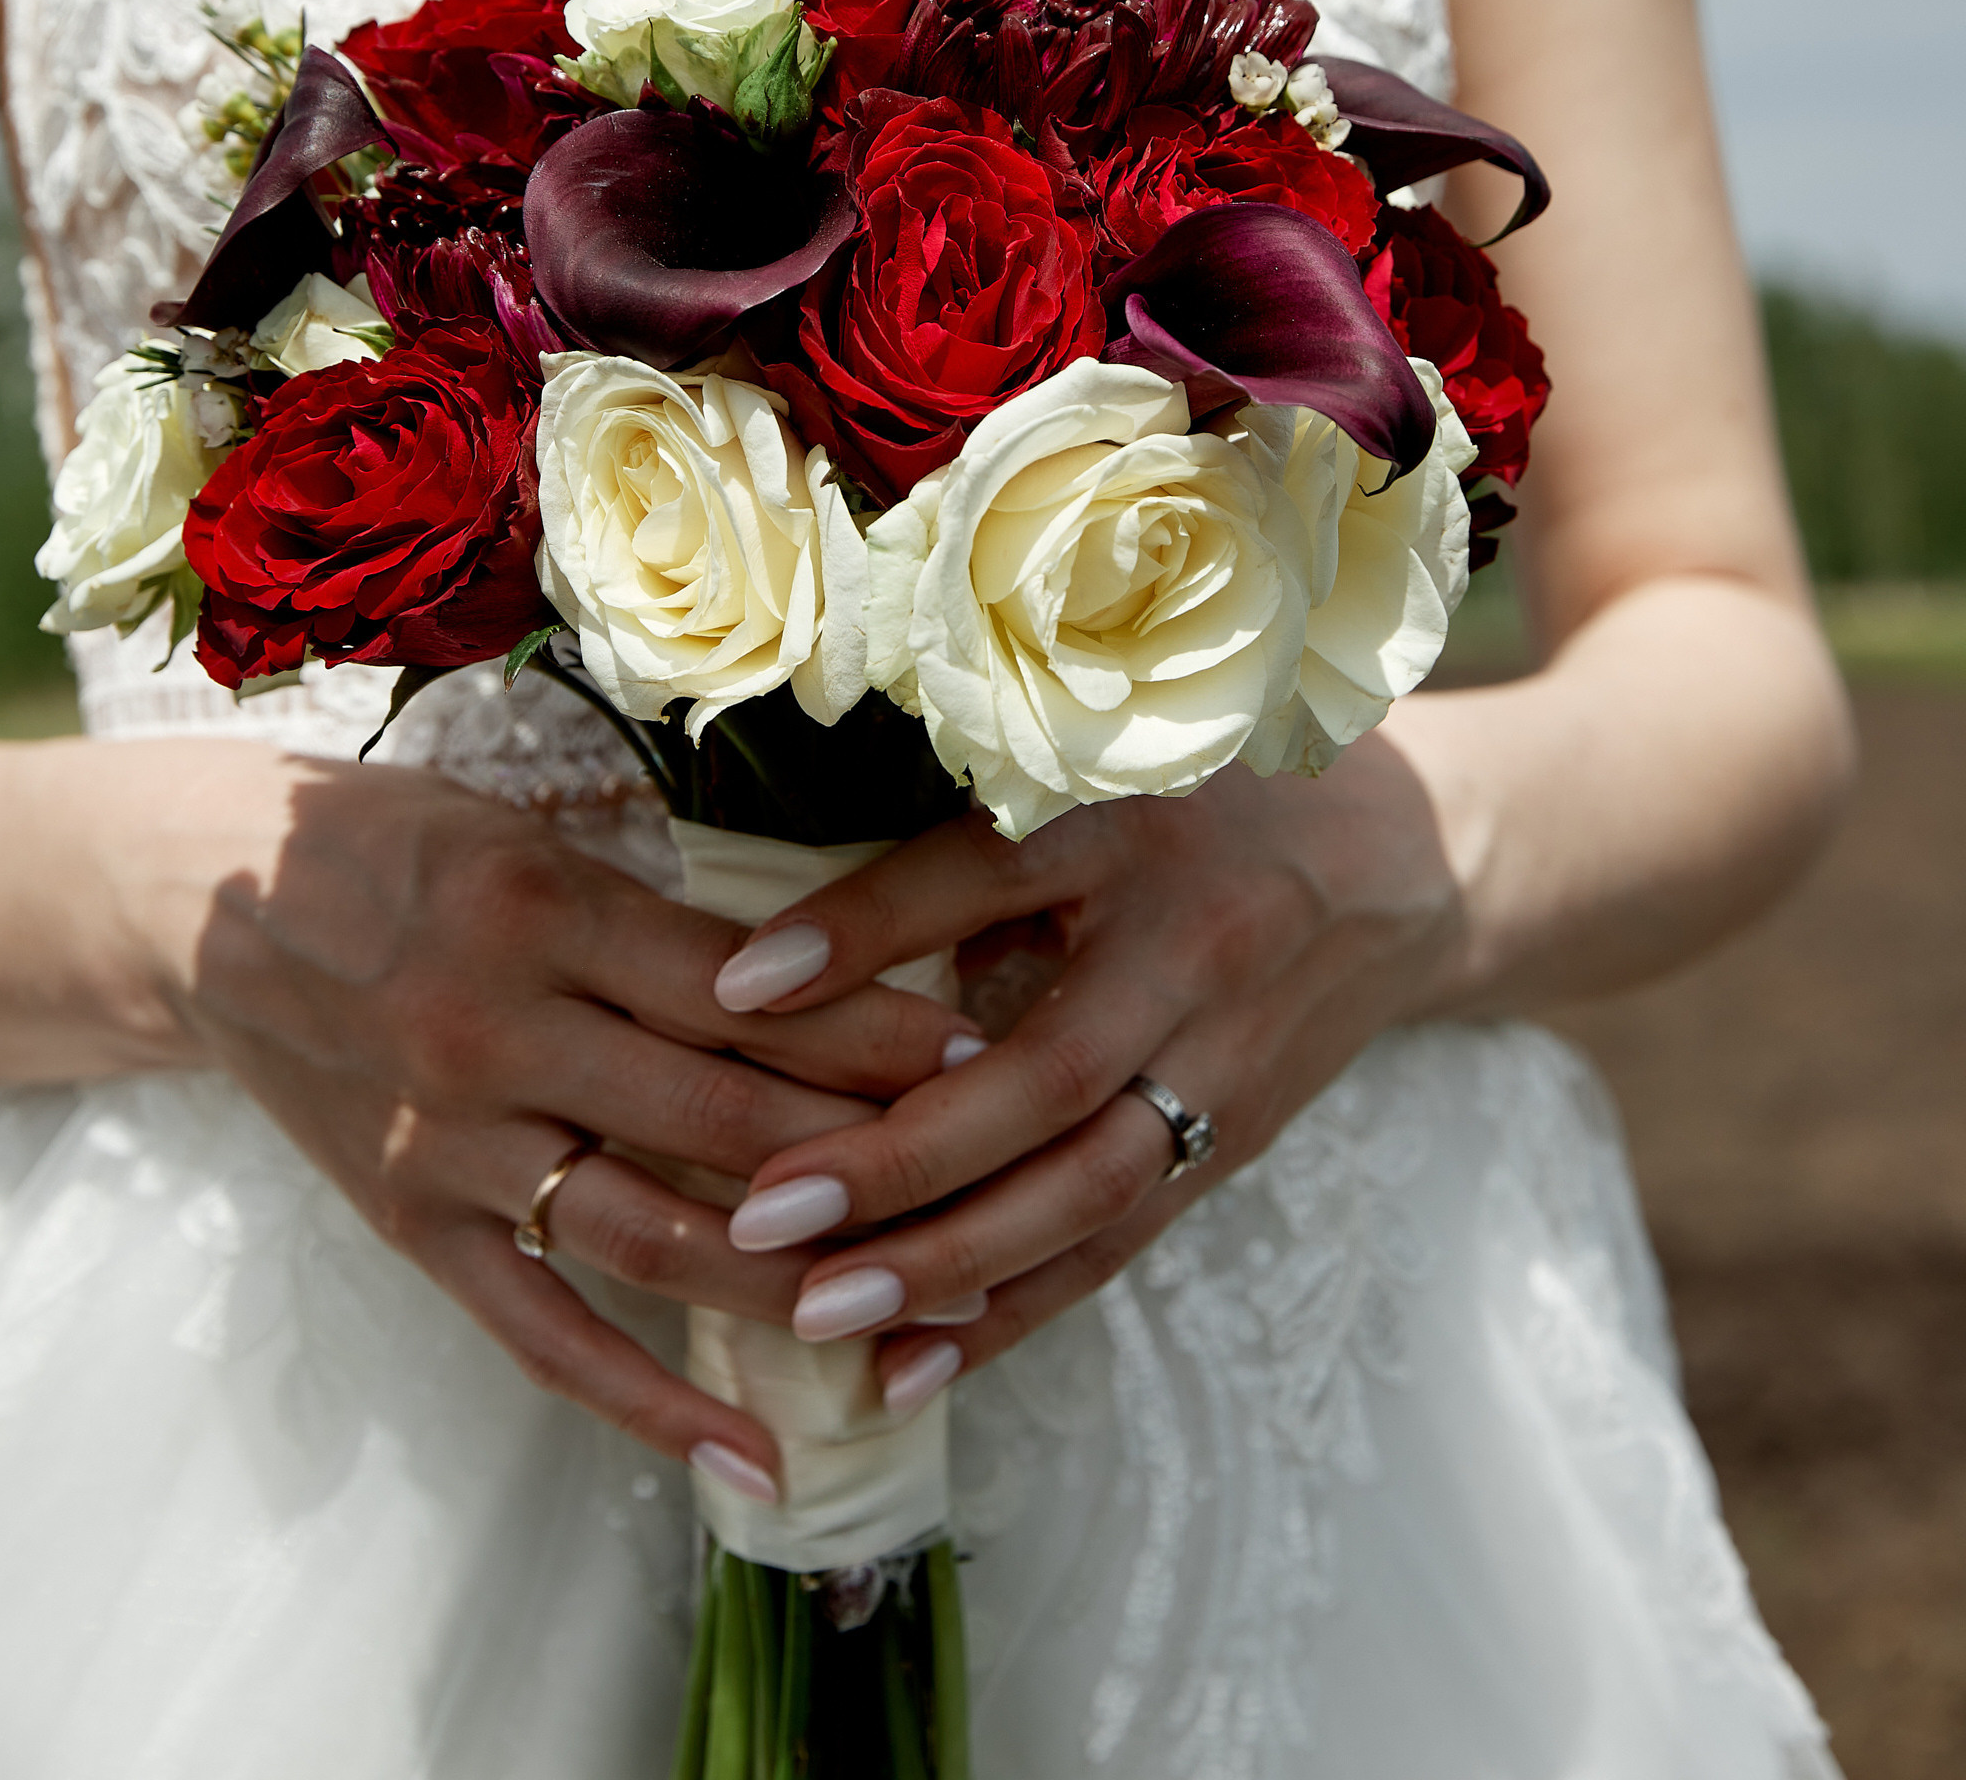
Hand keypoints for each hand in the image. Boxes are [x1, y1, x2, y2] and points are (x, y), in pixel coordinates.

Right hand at [172, 749, 967, 1491]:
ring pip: (653, 1231)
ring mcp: (455, 1141)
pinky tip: (749, 1454)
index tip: (984, 1051)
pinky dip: (648, 1403)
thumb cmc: (398, 851)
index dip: (871, 1026)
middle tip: (991, 1179)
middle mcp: (502, 1030)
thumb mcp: (531, 837)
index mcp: (547, 911)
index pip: (744, 989)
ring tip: (911, 1304)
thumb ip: (662, 915)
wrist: (207, 906)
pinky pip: (544, 1334)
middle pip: (722, 1112)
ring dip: (790, 1274)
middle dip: (868, 1150)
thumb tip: (831, 972)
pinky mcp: (412, 1225)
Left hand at [712, 742, 1467, 1410]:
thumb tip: (783, 921)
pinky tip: (912, 1367)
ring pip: (1088, 1192)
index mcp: (1142, 831)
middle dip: (901, 1159)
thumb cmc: (1214, 794)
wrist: (1405, 866)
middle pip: (1046, 1080)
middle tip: (760, 1211)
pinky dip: (1015, 1311)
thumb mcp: (1101, 771)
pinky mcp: (1235, 1144)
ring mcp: (1226, 1067)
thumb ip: (967, 834)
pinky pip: (1119, 1244)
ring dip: (951, 1265)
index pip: (991, 876)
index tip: (735, 987)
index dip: (867, 931)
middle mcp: (1194, 957)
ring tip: (819, 1315)